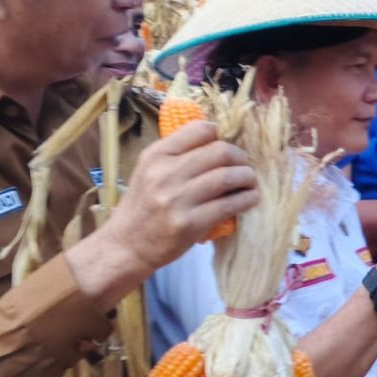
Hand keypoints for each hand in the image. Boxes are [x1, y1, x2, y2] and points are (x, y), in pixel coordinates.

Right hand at [93, 123, 257, 271]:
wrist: (125, 246)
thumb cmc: (142, 207)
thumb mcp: (149, 171)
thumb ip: (177, 154)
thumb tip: (216, 139)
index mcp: (156, 155)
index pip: (199, 129)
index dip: (220, 135)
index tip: (227, 147)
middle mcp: (165, 173)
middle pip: (220, 151)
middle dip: (240, 157)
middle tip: (245, 165)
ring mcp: (177, 199)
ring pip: (228, 177)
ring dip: (247, 177)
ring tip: (250, 182)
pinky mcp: (190, 223)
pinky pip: (229, 205)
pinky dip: (246, 199)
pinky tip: (250, 199)